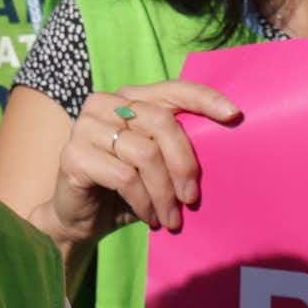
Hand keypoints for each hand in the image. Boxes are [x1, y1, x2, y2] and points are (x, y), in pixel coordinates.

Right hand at [42, 81, 238, 246]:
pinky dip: (144, 202)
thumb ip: (173, 146)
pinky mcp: (73, 155)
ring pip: (145, 154)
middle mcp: (103, 104)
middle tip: (192, 199)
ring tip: (171, 218)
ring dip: (164, 193)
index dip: (204, 98)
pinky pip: (124, 177)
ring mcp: (84, 127)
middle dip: (184, 164)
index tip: (234, 115)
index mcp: (128, 98)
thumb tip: (221, 148)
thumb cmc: (125, 188)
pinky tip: (150, 217)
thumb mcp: (155, 163)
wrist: (79, 217)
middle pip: (161, 122)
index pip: (172, 89)